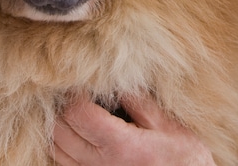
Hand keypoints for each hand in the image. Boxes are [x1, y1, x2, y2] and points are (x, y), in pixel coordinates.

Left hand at [52, 93, 214, 165]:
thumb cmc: (182, 158)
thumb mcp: (167, 124)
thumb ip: (138, 101)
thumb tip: (115, 80)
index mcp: (120, 145)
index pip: (78, 113)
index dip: (75, 93)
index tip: (84, 83)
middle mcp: (101, 164)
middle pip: (58, 131)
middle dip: (63, 107)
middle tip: (78, 93)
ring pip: (55, 148)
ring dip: (59, 126)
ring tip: (77, 111)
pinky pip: (63, 162)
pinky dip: (63, 145)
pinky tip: (79, 133)